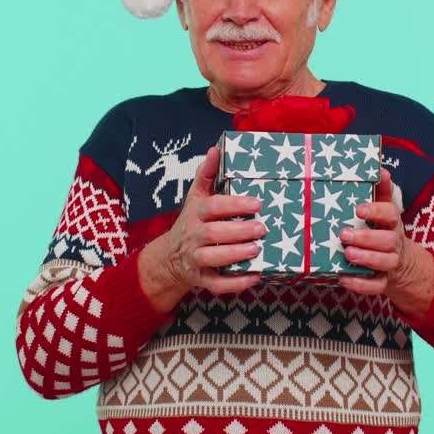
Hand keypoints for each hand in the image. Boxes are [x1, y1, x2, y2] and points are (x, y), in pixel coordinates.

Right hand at [139, 145, 266, 312]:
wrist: (171, 257)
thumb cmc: (192, 222)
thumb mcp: (196, 197)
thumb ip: (207, 174)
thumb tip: (215, 149)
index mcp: (195, 214)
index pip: (212, 207)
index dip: (234, 205)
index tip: (257, 203)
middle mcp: (194, 236)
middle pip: (213, 234)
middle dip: (238, 231)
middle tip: (262, 228)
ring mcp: (197, 259)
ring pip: (213, 258)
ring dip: (235, 255)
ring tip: (256, 249)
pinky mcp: (202, 279)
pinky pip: (217, 284)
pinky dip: (235, 283)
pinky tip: (255, 276)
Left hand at [339, 168, 433, 314]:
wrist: (403, 264)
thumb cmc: (384, 231)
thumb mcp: (384, 211)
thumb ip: (381, 192)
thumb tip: (381, 169)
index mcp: (392, 223)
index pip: (390, 214)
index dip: (376, 211)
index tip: (359, 209)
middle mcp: (393, 243)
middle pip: (387, 241)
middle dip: (366, 238)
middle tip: (344, 234)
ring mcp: (390, 264)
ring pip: (384, 263)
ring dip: (366, 258)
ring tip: (347, 254)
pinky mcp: (384, 282)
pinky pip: (376, 286)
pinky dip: (361, 284)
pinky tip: (344, 279)